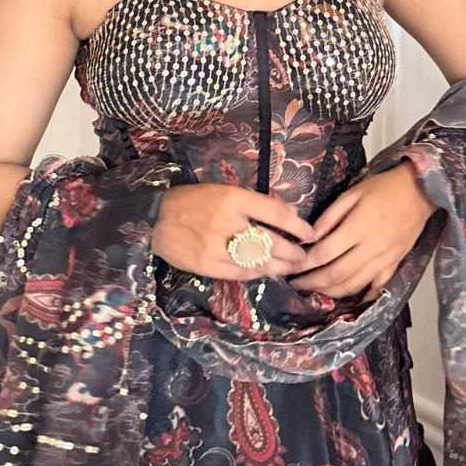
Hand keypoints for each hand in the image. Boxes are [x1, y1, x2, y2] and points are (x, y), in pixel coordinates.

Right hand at [151, 183, 316, 280]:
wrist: (155, 219)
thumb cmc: (193, 202)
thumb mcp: (223, 192)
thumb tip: (286, 215)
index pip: (276, 213)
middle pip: (272, 242)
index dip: (298, 226)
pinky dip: (257, 274)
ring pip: (259, 261)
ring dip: (280, 267)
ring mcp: (216, 246)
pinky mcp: (206, 265)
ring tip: (290, 268)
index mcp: (233, 198)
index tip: (310, 233)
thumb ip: (252, 203)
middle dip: (293, 252)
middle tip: (304, 257)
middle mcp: (227, 222)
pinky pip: (241, 273)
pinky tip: (266, 273)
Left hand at [286, 160, 437, 301]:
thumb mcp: (353, 193)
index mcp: (358, 227)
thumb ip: (330, 215)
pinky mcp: (395, 264)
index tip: (292, 267)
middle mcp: (371, 248)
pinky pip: (377, 287)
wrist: (420, 191)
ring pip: (354, 284)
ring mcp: (385, 260)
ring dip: (331, 292)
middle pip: (337, 274)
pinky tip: (347, 299)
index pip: (325, 252)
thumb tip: (310, 236)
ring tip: (314, 291)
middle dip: (313, 283)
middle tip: (296, 285)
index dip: (306, 263)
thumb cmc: (383, 188)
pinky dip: (361, 296)